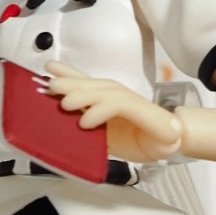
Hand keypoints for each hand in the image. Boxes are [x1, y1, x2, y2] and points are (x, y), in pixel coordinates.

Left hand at [45, 62, 182, 161]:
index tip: (48, 69)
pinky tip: (85, 121)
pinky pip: (117, 105)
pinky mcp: (141, 110)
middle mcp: (117, 95)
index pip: (86, 82)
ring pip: (104, 91)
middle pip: (93, 83)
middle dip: (70, 82)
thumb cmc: (135, 140)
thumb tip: (60, 122)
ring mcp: (130, 101)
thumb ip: (86, 125)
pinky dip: (100, 112)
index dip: (68, 73)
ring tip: (64, 104)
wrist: (166, 145)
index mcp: (107, 100)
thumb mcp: (102, 135)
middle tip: (50, 85)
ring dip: (82, 96)